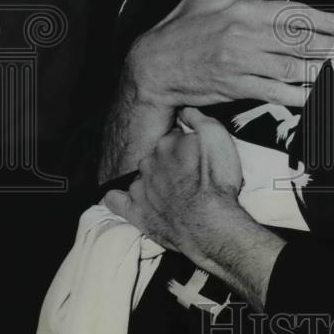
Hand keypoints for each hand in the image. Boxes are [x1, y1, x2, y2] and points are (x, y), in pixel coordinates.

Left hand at [105, 108, 283, 309]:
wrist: (210, 225)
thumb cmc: (217, 182)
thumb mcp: (218, 138)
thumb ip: (199, 118)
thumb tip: (185, 109)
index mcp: (167, 143)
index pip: (173, 136)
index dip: (186, 144)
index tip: (196, 154)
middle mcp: (148, 162)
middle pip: (156, 155)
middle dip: (168, 161)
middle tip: (187, 175)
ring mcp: (139, 188)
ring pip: (140, 176)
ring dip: (151, 180)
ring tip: (170, 192)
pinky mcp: (135, 212)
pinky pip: (115, 200)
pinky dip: (118, 198)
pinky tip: (126, 199)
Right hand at [127, 0, 333, 110]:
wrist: (155, 65)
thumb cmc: (182, 25)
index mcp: (243, 11)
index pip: (292, 13)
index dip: (322, 19)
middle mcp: (246, 38)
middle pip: (298, 41)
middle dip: (328, 44)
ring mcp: (242, 65)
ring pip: (291, 68)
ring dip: (319, 68)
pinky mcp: (237, 88)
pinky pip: (274, 92)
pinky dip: (297, 95)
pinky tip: (314, 94)